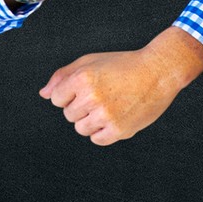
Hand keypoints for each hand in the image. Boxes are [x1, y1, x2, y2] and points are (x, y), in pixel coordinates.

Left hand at [41, 28, 202, 144]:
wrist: (158, 72)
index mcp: (81, 78)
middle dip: (80, 107)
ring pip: (81, 128)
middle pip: (69, 114)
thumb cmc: (123, 65)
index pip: (56, 99)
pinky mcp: (120, 129)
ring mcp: (106, 115)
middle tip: (101, 97)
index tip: (85, 90)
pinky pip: (98, 139)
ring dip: (90, 121)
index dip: (68, 95)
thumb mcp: (90, 62)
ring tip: (107, 108)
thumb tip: (44, 95)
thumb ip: (63, 76)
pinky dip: (101, 132)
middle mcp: (92, 97)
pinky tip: (112, 119)